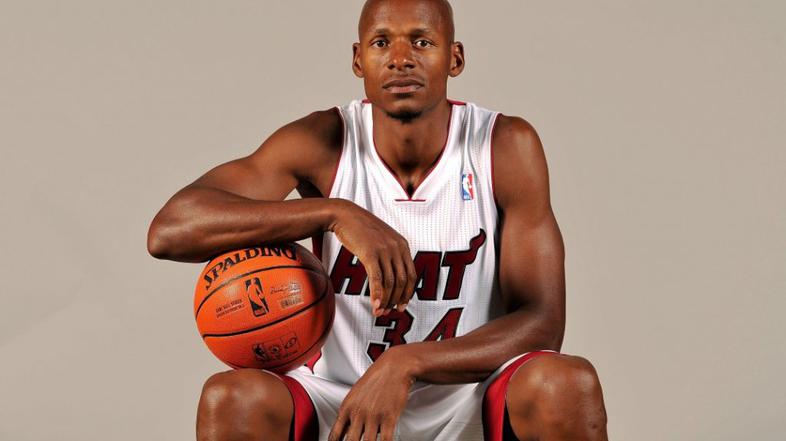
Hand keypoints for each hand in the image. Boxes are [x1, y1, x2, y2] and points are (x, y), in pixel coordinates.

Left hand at [328, 349, 414, 440]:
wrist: (394, 366)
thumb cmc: (376, 378)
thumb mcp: (355, 394)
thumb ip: (349, 412)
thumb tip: (344, 430)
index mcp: (347, 407)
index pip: (335, 435)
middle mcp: (358, 413)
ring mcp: (373, 416)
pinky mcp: (389, 417)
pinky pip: (385, 440)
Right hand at [329, 199, 416, 316]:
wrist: (344, 215)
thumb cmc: (361, 229)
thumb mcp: (382, 239)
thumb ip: (391, 254)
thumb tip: (391, 277)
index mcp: (403, 245)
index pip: (411, 275)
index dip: (407, 293)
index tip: (401, 305)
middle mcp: (397, 248)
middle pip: (402, 281)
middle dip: (396, 300)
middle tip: (390, 312)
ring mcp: (384, 250)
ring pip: (389, 282)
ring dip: (385, 300)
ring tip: (379, 312)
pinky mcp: (370, 253)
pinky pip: (376, 278)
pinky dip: (377, 294)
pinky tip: (375, 305)